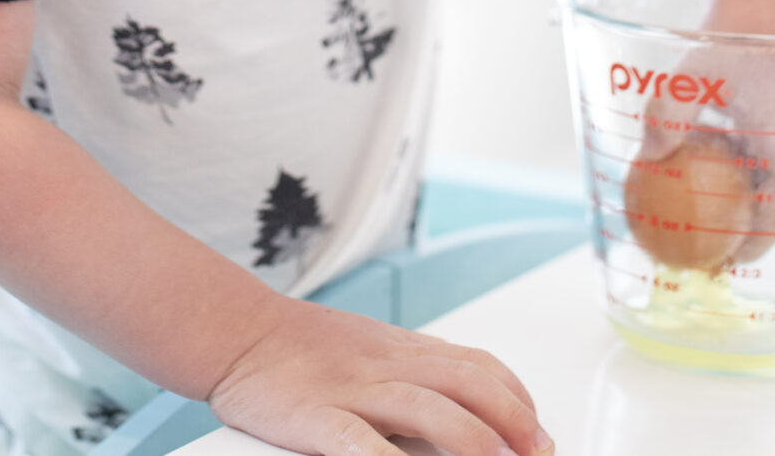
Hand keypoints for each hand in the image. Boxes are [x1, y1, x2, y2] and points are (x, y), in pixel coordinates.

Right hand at [206, 296, 551, 455]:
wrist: (236, 332)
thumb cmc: (299, 348)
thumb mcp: (368, 349)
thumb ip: (413, 374)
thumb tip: (464, 412)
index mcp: (402, 349)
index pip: (478, 365)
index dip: (517, 399)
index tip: (538, 433)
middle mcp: (387, 365)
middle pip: (467, 383)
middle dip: (512, 421)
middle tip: (537, 454)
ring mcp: (353, 390)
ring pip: (428, 408)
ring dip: (472, 440)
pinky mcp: (316, 417)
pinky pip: (359, 440)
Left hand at [619, 0, 774, 274]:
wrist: (751, 2)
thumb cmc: (730, 35)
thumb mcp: (691, 74)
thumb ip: (667, 114)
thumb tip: (648, 157)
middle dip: (762, 241)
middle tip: (721, 260)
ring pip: (774, 188)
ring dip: (751, 215)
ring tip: (711, 235)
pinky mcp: (770, 124)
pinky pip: (759, 164)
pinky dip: (738, 184)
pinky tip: (700, 184)